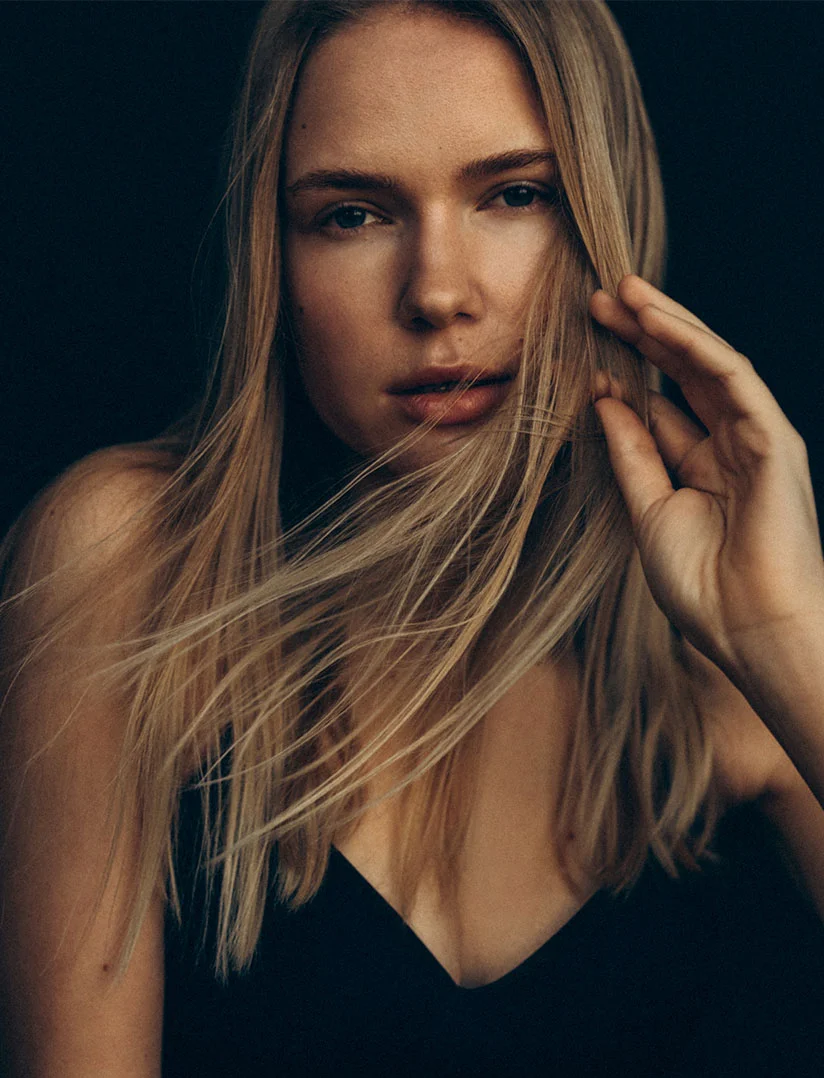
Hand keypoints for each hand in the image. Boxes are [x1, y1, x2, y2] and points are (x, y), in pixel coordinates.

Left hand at [589, 274, 823, 680]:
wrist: (748, 628)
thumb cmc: (702, 585)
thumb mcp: (648, 509)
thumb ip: (631, 451)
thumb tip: (604, 399)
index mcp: (703, 468)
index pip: (663, 405)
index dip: (625, 372)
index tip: (584, 345)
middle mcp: (731, 445)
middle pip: (683, 374)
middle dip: (642, 334)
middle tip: (597, 301)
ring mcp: (755, 438)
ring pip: (708, 363)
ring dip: (666, 324)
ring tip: (623, 291)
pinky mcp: (773, 437)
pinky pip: (732, 377)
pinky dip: (695, 344)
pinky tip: (656, 320)